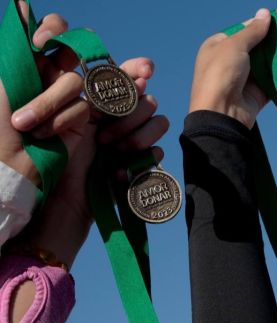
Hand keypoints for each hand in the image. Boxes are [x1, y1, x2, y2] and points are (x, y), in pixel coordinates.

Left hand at [0, 3, 88, 183]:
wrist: (8, 164)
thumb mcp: (3, 78)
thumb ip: (15, 44)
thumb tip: (22, 3)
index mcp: (29, 61)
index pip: (50, 32)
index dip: (53, 29)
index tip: (38, 41)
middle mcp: (50, 75)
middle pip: (73, 47)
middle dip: (62, 49)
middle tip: (48, 52)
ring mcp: (67, 96)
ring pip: (73, 82)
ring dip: (48, 102)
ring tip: (25, 123)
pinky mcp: (81, 118)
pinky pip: (81, 108)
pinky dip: (61, 121)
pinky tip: (45, 135)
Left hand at [26, 57, 167, 267]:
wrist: (47, 215)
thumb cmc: (35, 167)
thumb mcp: (42, 117)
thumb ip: (59, 83)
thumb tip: (77, 48)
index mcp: (88, 104)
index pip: (121, 77)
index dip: (135, 71)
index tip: (143, 71)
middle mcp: (109, 120)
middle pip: (144, 97)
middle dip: (130, 111)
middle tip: (105, 132)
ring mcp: (123, 144)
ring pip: (158, 122)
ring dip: (139, 135)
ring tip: (112, 152)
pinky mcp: (133, 168)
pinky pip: (157, 155)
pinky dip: (141, 164)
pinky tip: (117, 176)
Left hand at [189, 4, 276, 127]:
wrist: (220, 113)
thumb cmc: (220, 76)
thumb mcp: (233, 46)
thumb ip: (253, 31)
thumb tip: (265, 14)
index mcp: (225, 44)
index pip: (255, 26)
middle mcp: (239, 58)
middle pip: (271, 41)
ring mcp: (252, 76)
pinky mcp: (263, 92)